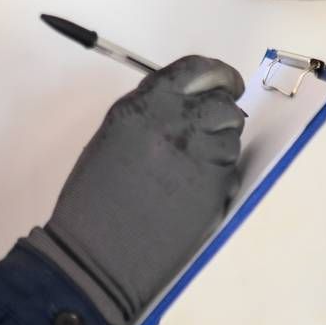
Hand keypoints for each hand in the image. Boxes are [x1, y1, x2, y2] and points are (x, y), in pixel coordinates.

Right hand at [25, 55, 246, 324]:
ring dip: (220, 147)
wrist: (96, 254)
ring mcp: (200, 154)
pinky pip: (231, 171)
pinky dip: (220, 178)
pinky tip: (191, 195)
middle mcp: (176, 121)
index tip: (227, 82)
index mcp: (143, 105)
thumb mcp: (114, 138)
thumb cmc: (93, 201)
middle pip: (224, 102)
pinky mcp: (216, 187)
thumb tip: (183, 108)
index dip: (219, 73)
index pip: (196, 70)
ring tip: (191, 172)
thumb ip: (150, 115)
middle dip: (224, 112)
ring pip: (232, 138)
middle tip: (217, 127)